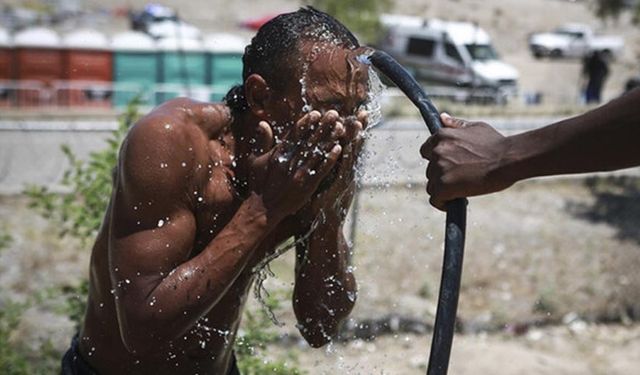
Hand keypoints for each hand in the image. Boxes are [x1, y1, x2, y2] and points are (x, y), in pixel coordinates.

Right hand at [251, 110, 346, 221]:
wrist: (264, 209)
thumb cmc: (258, 184)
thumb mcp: (255, 161)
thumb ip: (262, 142)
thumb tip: (262, 123)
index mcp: (278, 154)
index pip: (294, 135)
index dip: (305, 123)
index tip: (315, 113)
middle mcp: (290, 162)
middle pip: (309, 140)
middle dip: (322, 126)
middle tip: (333, 114)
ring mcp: (299, 174)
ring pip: (317, 153)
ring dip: (330, 139)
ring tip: (340, 127)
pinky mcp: (307, 185)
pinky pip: (321, 170)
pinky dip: (330, 159)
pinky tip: (339, 148)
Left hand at [296, 110, 367, 227]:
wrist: (324, 229)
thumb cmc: (319, 209)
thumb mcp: (322, 186)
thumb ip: (323, 170)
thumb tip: (321, 155)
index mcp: (341, 171)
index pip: (347, 145)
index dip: (353, 130)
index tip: (357, 114)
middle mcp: (346, 173)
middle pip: (353, 147)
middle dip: (358, 129)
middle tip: (363, 111)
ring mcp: (345, 180)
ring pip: (351, 156)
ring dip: (354, 140)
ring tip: (359, 123)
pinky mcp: (339, 189)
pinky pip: (342, 170)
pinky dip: (344, 159)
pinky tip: (345, 147)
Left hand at [420, 113, 512, 209]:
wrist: (508, 160)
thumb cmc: (496, 144)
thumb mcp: (475, 127)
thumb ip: (456, 125)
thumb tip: (443, 117)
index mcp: (442, 136)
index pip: (426, 151)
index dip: (436, 160)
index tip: (448, 166)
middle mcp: (437, 152)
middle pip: (431, 170)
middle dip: (443, 175)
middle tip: (462, 179)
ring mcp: (439, 169)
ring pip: (432, 185)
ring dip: (444, 189)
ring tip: (462, 190)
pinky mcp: (443, 187)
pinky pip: (435, 199)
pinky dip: (443, 203)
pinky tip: (454, 202)